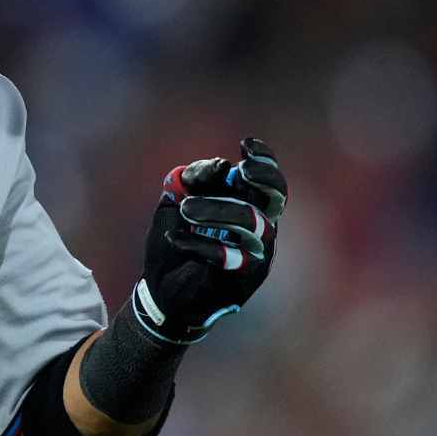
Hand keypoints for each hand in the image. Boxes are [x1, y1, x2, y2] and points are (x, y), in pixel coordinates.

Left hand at [133, 137, 287, 343]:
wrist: (161, 290)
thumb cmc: (174, 242)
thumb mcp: (175, 203)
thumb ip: (192, 180)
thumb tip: (220, 165)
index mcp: (248, 206)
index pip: (268, 180)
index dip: (264, 160)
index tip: (246, 145)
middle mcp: (260, 228)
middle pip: (275, 196)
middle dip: (261, 178)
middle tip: (238, 170)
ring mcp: (256, 254)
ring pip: (252, 221)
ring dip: (217, 209)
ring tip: (186, 209)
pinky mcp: (243, 278)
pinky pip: (229, 255)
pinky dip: (199, 244)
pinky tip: (175, 239)